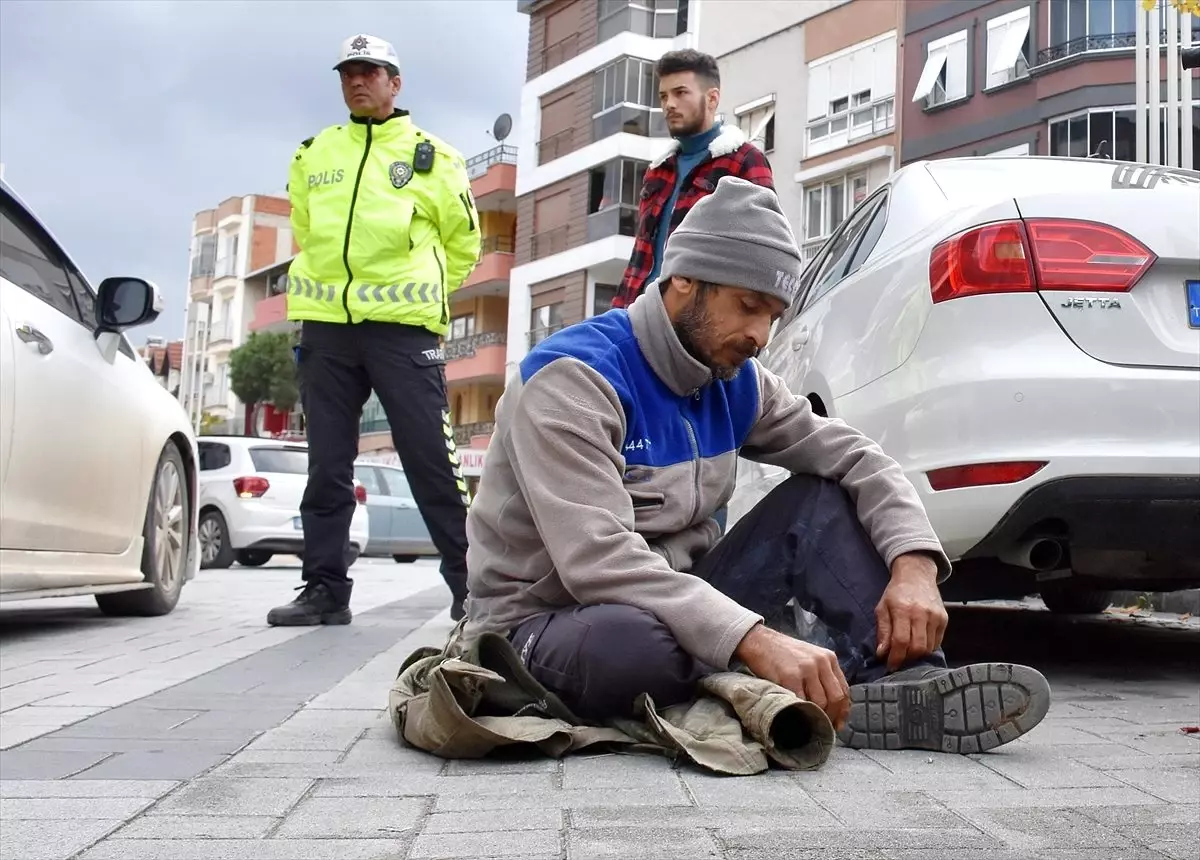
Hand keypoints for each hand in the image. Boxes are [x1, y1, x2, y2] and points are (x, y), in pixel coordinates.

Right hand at [735, 623, 849, 729]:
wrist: (759, 641)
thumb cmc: (784, 652)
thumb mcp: (810, 657)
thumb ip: (823, 675)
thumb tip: (832, 705)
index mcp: (829, 658)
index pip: (844, 690)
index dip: (842, 711)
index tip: (837, 723)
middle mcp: (821, 662)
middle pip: (836, 698)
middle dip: (832, 716)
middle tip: (824, 726)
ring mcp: (806, 669)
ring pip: (821, 702)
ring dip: (817, 716)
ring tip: (809, 722)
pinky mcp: (789, 676)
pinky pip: (801, 701)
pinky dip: (801, 711)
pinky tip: (797, 715)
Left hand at [875, 552, 948, 671]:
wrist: (917, 575)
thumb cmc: (896, 593)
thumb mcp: (882, 608)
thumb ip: (882, 631)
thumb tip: (882, 653)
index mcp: (903, 610)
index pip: (901, 641)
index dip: (896, 657)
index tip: (890, 666)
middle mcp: (921, 613)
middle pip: (917, 647)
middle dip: (907, 659)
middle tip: (899, 661)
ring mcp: (936, 617)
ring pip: (928, 647)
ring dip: (917, 656)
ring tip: (907, 654)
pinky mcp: (944, 619)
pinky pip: (937, 642)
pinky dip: (927, 648)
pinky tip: (918, 645)